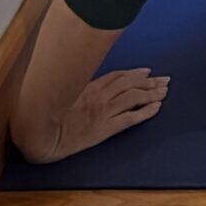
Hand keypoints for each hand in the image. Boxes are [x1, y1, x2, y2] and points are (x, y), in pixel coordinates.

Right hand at [12, 67, 169, 164]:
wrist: (40, 134)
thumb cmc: (45, 115)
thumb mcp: (61, 94)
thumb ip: (76, 87)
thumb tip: (85, 83)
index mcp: (89, 87)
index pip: (118, 76)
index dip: (135, 73)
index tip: (147, 71)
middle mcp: (100, 97)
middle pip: (131, 84)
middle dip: (150, 81)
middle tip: (165, 79)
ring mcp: (103, 112)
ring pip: (134, 97)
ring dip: (152, 93)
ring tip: (165, 91)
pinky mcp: (104, 129)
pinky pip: (130, 118)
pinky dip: (145, 112)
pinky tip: (156, 108)